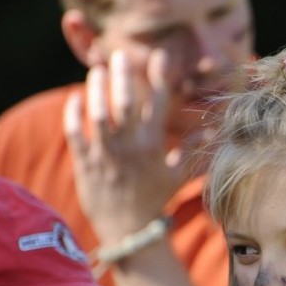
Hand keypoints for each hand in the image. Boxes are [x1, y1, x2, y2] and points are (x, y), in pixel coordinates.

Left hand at [64, 48, 204, 244]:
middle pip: (125, 103)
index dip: (159, 77)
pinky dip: (73, 114)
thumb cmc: (154, 200)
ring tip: (96, 70)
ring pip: (98, 114)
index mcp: (153, 147)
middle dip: (123, 75)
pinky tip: (75, 98)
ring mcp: (106, 156)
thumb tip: (211, 133)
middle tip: (119, 54)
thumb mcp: (176, 176)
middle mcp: (130, 149)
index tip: (158, 57)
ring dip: (96, 88)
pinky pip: (75, 134)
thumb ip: (190, 150)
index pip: (158, 104)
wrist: (129, 231)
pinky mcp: (85, 165)